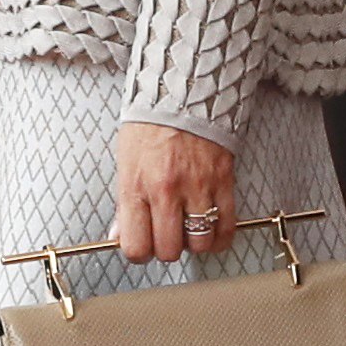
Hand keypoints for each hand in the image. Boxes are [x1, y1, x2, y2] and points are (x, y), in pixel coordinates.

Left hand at [114, 121, 236, 262]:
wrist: (183, 93)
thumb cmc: (150, 124)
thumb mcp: (125, 161)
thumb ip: (124, 203)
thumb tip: (119, 235)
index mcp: (137, 186)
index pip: (135, 245)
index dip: (138, 252)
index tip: (141, 245)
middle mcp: (166, 191)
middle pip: (169, 250)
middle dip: (166, 249)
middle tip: (165, 237)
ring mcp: (197, 188)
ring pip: (200, 243)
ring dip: (194, 244)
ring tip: (188, 232)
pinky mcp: (223, 182)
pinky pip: (226, 227)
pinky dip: (220, 238)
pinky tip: (212, 232)